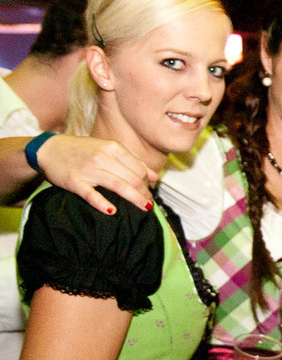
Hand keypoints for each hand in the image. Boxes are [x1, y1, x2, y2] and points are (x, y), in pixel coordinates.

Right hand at [37, 135, 158, 213]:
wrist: (49, 149)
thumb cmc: (82, 150)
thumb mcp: (108, 149)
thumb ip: (131, 161)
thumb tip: (154, 176)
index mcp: (113, 148)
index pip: (139, 168)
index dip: (148, 182)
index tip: (150, 191)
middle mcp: (102, 158)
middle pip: (132, 179)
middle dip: (144, 192)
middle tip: (149, 203)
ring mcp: (88, 170)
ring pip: (119, 186)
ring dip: (135, 198)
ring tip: (145, 207)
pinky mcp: (75, 182)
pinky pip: (92, 195)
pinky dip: (103, 204)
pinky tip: (113, 211)